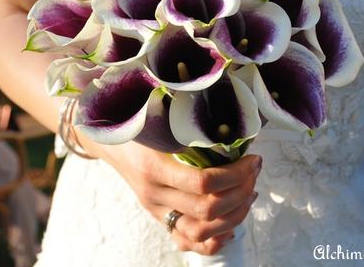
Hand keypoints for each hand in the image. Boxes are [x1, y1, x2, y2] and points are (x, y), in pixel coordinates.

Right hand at [86, 139, 261, 255]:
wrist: (108, 142)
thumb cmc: (137, 126)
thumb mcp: (158, 122)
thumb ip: (188, 128)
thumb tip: (232, 131)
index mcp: (154, 167)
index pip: (203, 182)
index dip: (236, 174)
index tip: (253, 159)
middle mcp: (154, 195)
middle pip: (207, 209)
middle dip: (241, 192)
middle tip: (254, 172)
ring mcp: (155, 210)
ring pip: (201, 231)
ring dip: (234, 216)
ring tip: (250, 193)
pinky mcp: (158, 218)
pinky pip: (186, 242)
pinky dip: (213, 241)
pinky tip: (231, 226)